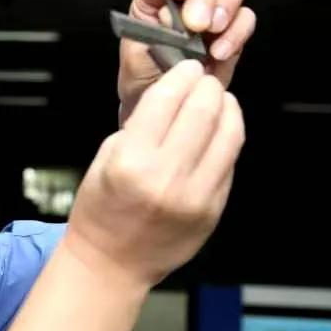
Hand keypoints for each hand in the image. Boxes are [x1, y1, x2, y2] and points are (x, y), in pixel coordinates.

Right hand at [66, 60, 243, 286]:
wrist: (111, 263)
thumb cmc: (101, 211)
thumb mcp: (105, 159)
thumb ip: (139, 127)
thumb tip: (174, 96)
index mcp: (130, 161)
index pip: (167, 100)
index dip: (181, 75)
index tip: (186, 67)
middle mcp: (165, 177)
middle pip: (203, 110)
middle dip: (207, 85)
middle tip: (204, 79)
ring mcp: (194, 196)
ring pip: (229, 133)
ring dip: (226, 108)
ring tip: (218, 101)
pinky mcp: (213, 210)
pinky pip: (229, 162)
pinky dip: (227, 138)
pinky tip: (217, 132)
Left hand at [117, 0, 255, 125]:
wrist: (163, 108)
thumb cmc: (143, 79)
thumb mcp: (134, 56)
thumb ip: (150, 34)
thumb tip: (172, 20)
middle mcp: (186, 0)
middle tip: (197, 24)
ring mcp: (212, 13)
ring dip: (226, 5)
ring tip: (212, 32)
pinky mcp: (233, 32)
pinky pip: (245, 19)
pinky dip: (237, 33)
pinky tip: (219, 53)